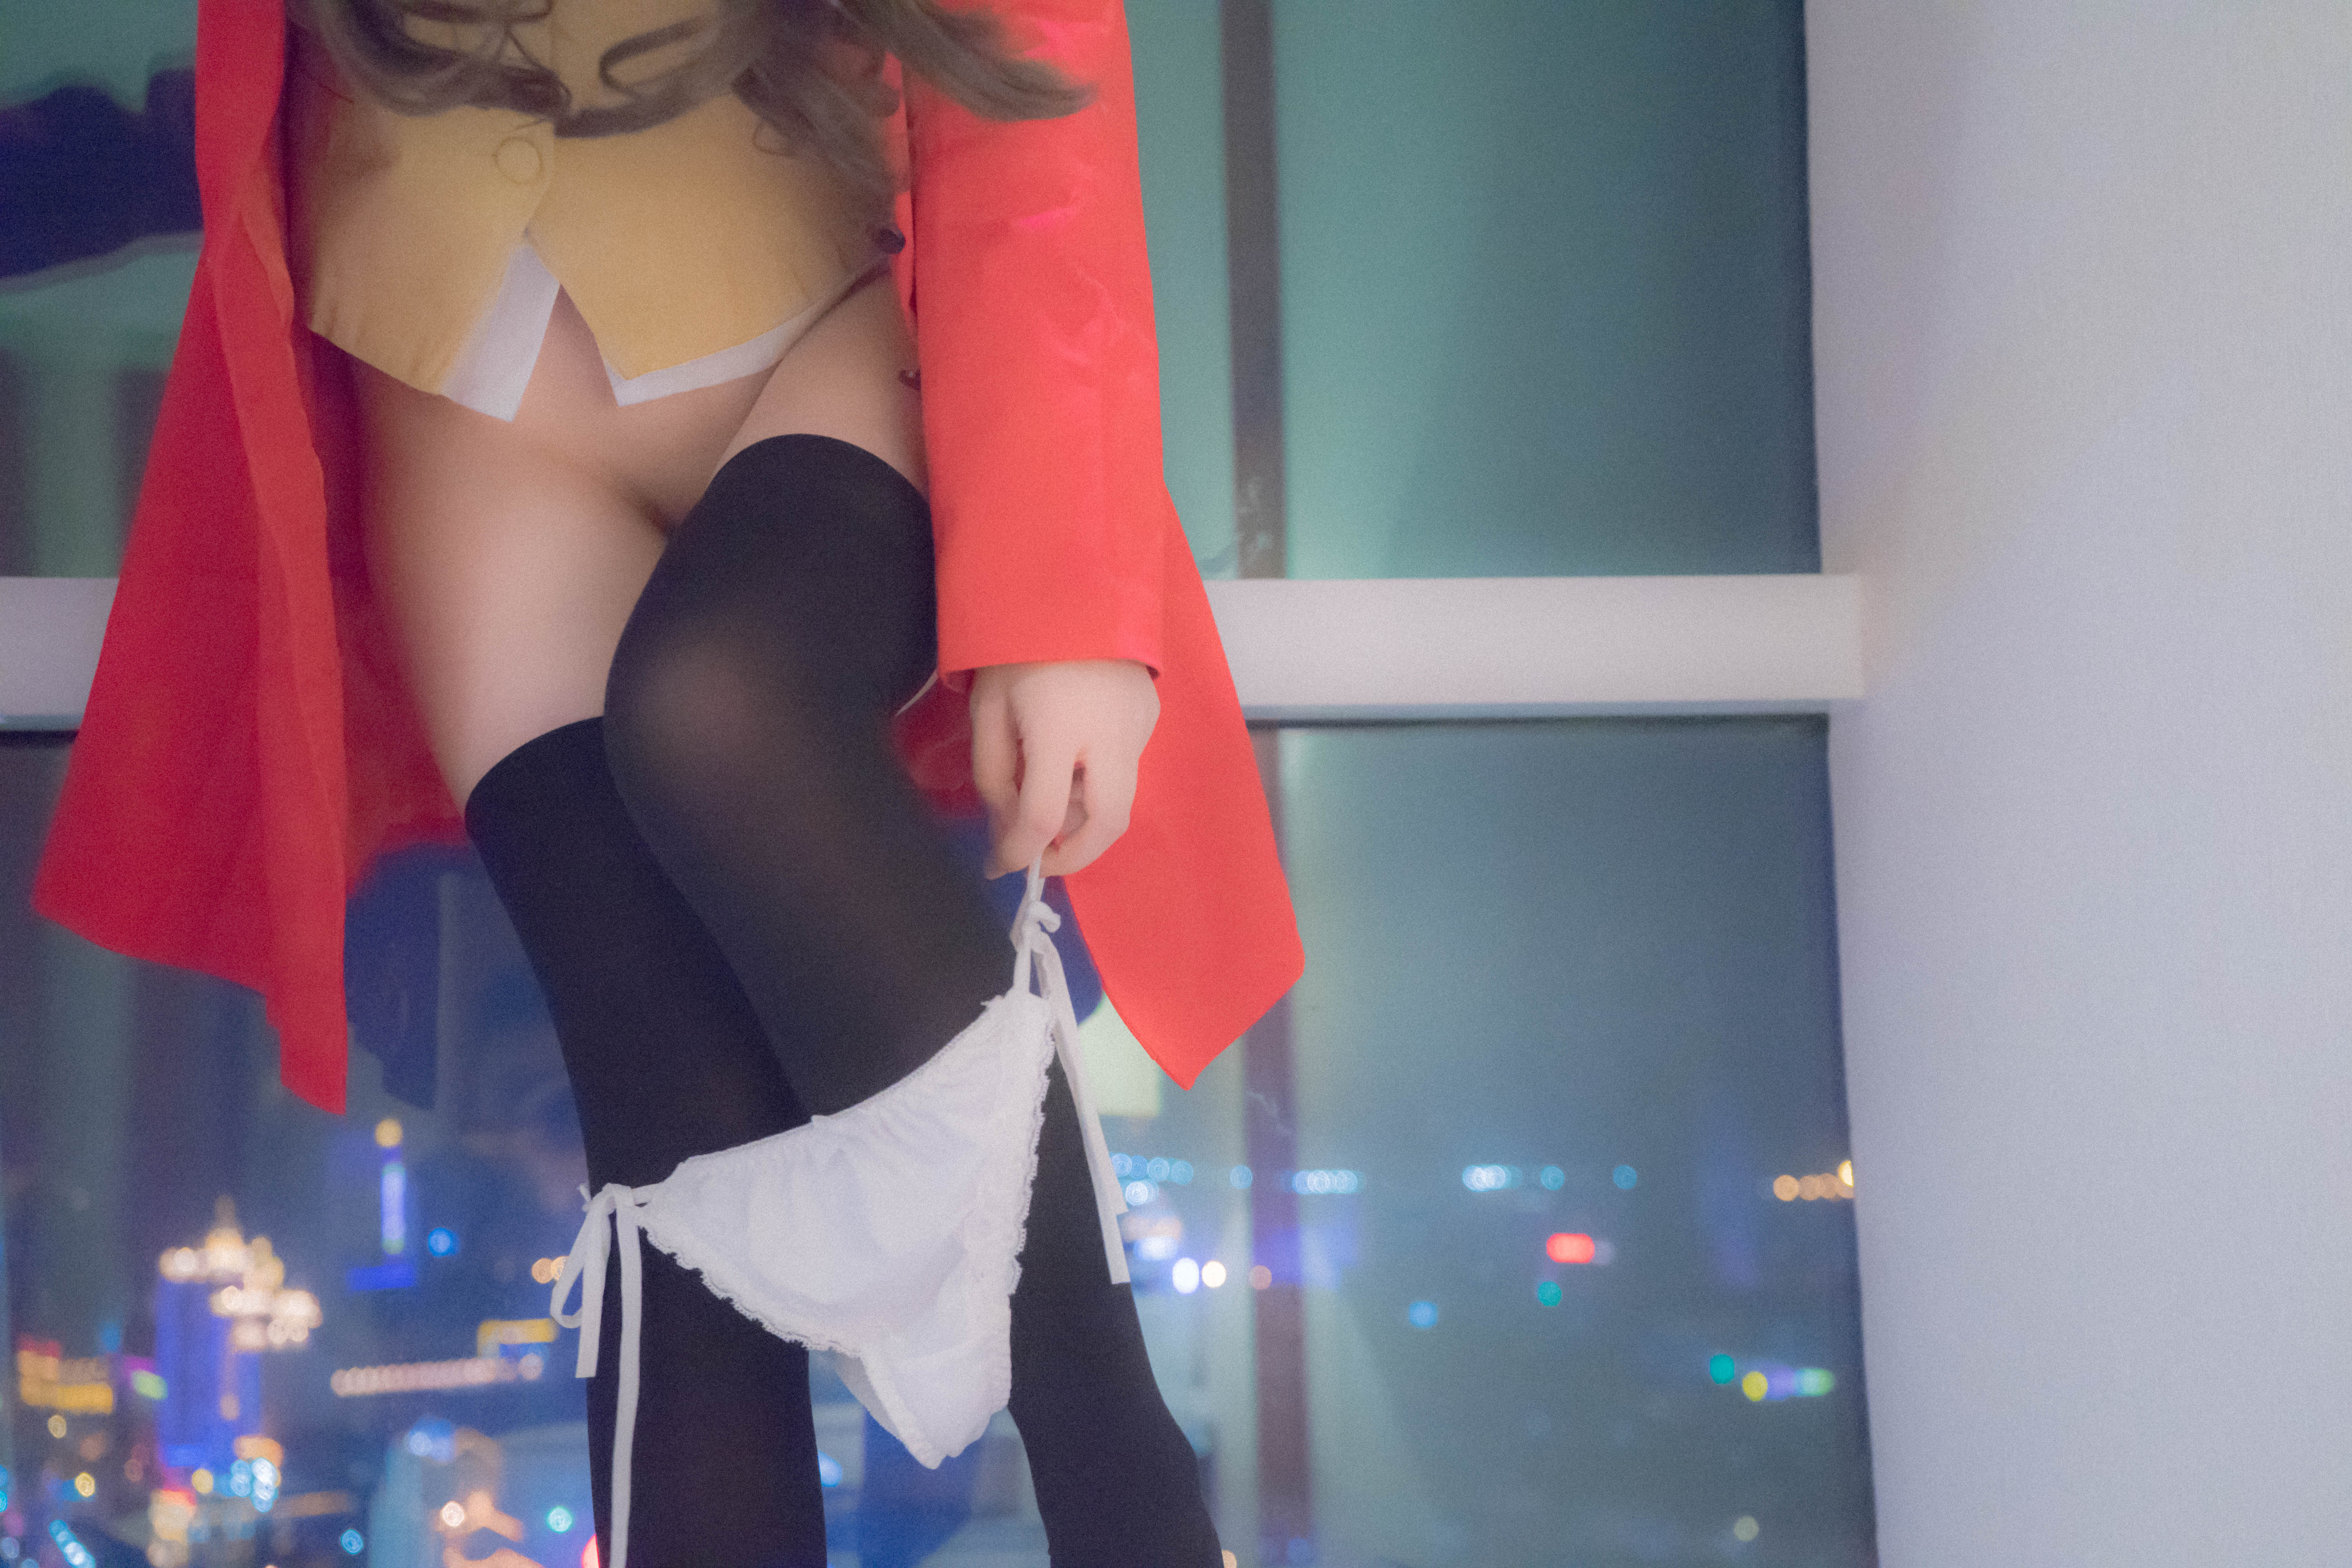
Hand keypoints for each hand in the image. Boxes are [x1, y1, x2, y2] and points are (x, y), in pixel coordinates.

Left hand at [970, 659, 1158, 877]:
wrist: (1073, 587)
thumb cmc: (1016, 646)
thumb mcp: (987, 708)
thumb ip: (993, 775)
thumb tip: (1007, 832)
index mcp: (1059, 726)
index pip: (1043, 814)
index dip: (1018, 852)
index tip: (998, 866)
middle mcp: (1111, 733)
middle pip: (1107, 824)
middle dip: (1073, 856)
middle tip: (1040, 858)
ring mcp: (1139, 725)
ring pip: (1120, 800)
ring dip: (1083, 817)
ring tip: (1049, 795)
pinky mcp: (1150, 717)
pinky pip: (1125, 769)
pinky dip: (1097, 783)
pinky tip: (1073, 756)